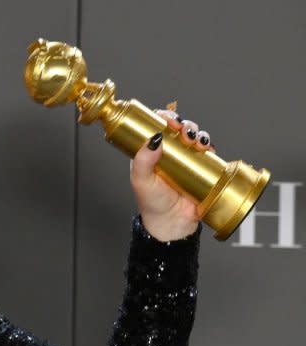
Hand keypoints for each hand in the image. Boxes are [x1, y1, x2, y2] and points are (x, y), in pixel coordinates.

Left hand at [129, 108, 209, 240]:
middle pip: (178, 128)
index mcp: (150, 152)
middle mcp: (168, 153)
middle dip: (184, 124)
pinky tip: (207, 148)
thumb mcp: (141, 181)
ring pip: (194, 136)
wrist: (172, 223)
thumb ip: (142, 160)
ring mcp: (185, 159)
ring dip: (197, 133)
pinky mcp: (201, 167)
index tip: (169, 122)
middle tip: (184, 133)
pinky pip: (207, 151)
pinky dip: (209, 144)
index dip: (164, 119)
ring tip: (196, 142)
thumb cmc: (152, 203)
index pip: (156, 126)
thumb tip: (154, 138)